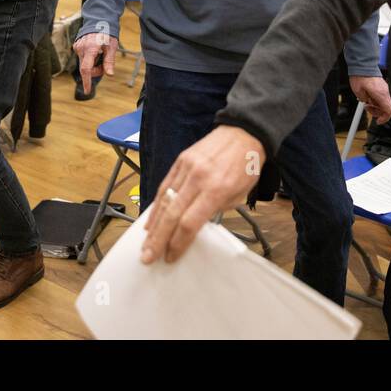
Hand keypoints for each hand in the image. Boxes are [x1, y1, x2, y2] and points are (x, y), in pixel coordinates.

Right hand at [72, 32, 117, 92]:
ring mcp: (77, 47)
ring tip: (100, 55)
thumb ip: (109, 61)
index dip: (87, 81)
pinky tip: (95, 51)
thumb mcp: (112, 47)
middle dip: (95, 71)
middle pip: (86, 69)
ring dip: (92, 65)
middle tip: (105, 65)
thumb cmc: (107, 33)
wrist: (99, 20)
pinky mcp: (76, 46)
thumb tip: (109, 74)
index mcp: (90, 48)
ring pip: (84, 64)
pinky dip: (89, 59)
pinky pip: (82, 58)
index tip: (87, 91)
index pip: (86, 69)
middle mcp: (81, 48)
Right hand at [142, 125, 265, 264]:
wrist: (243, 132)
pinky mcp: (181, 160)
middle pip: (172, 215)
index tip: (171, 256)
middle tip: (147, 257)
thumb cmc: (245, 166)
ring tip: (145, 244)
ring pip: (164, 201)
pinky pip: (164, 186)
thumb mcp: (239, 194)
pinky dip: (156, 205)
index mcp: (217, 189)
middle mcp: (198, 178)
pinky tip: (150, 221)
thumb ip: (216, 210)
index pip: (190, 222)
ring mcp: (187, 167)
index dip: (178, 243)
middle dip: (158, 240)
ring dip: (153, 226)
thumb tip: (194, 226)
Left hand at [350, 75, 390, 124]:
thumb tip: (367, 103)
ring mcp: (384, 88)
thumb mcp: (358, 92)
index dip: (385, 118)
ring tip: (366, 101)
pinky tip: (368, 96)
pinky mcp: (382, 86)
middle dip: (377, 111)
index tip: (378, 121)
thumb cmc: (361, 77)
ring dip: (376, 105)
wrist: (363, 65)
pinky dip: (376, 99)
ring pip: (384, 102)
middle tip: (367, 108)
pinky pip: (382, 96)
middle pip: (386, 108)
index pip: (389, 111)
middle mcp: (385, 92)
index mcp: (380, 95)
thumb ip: (364, 100)